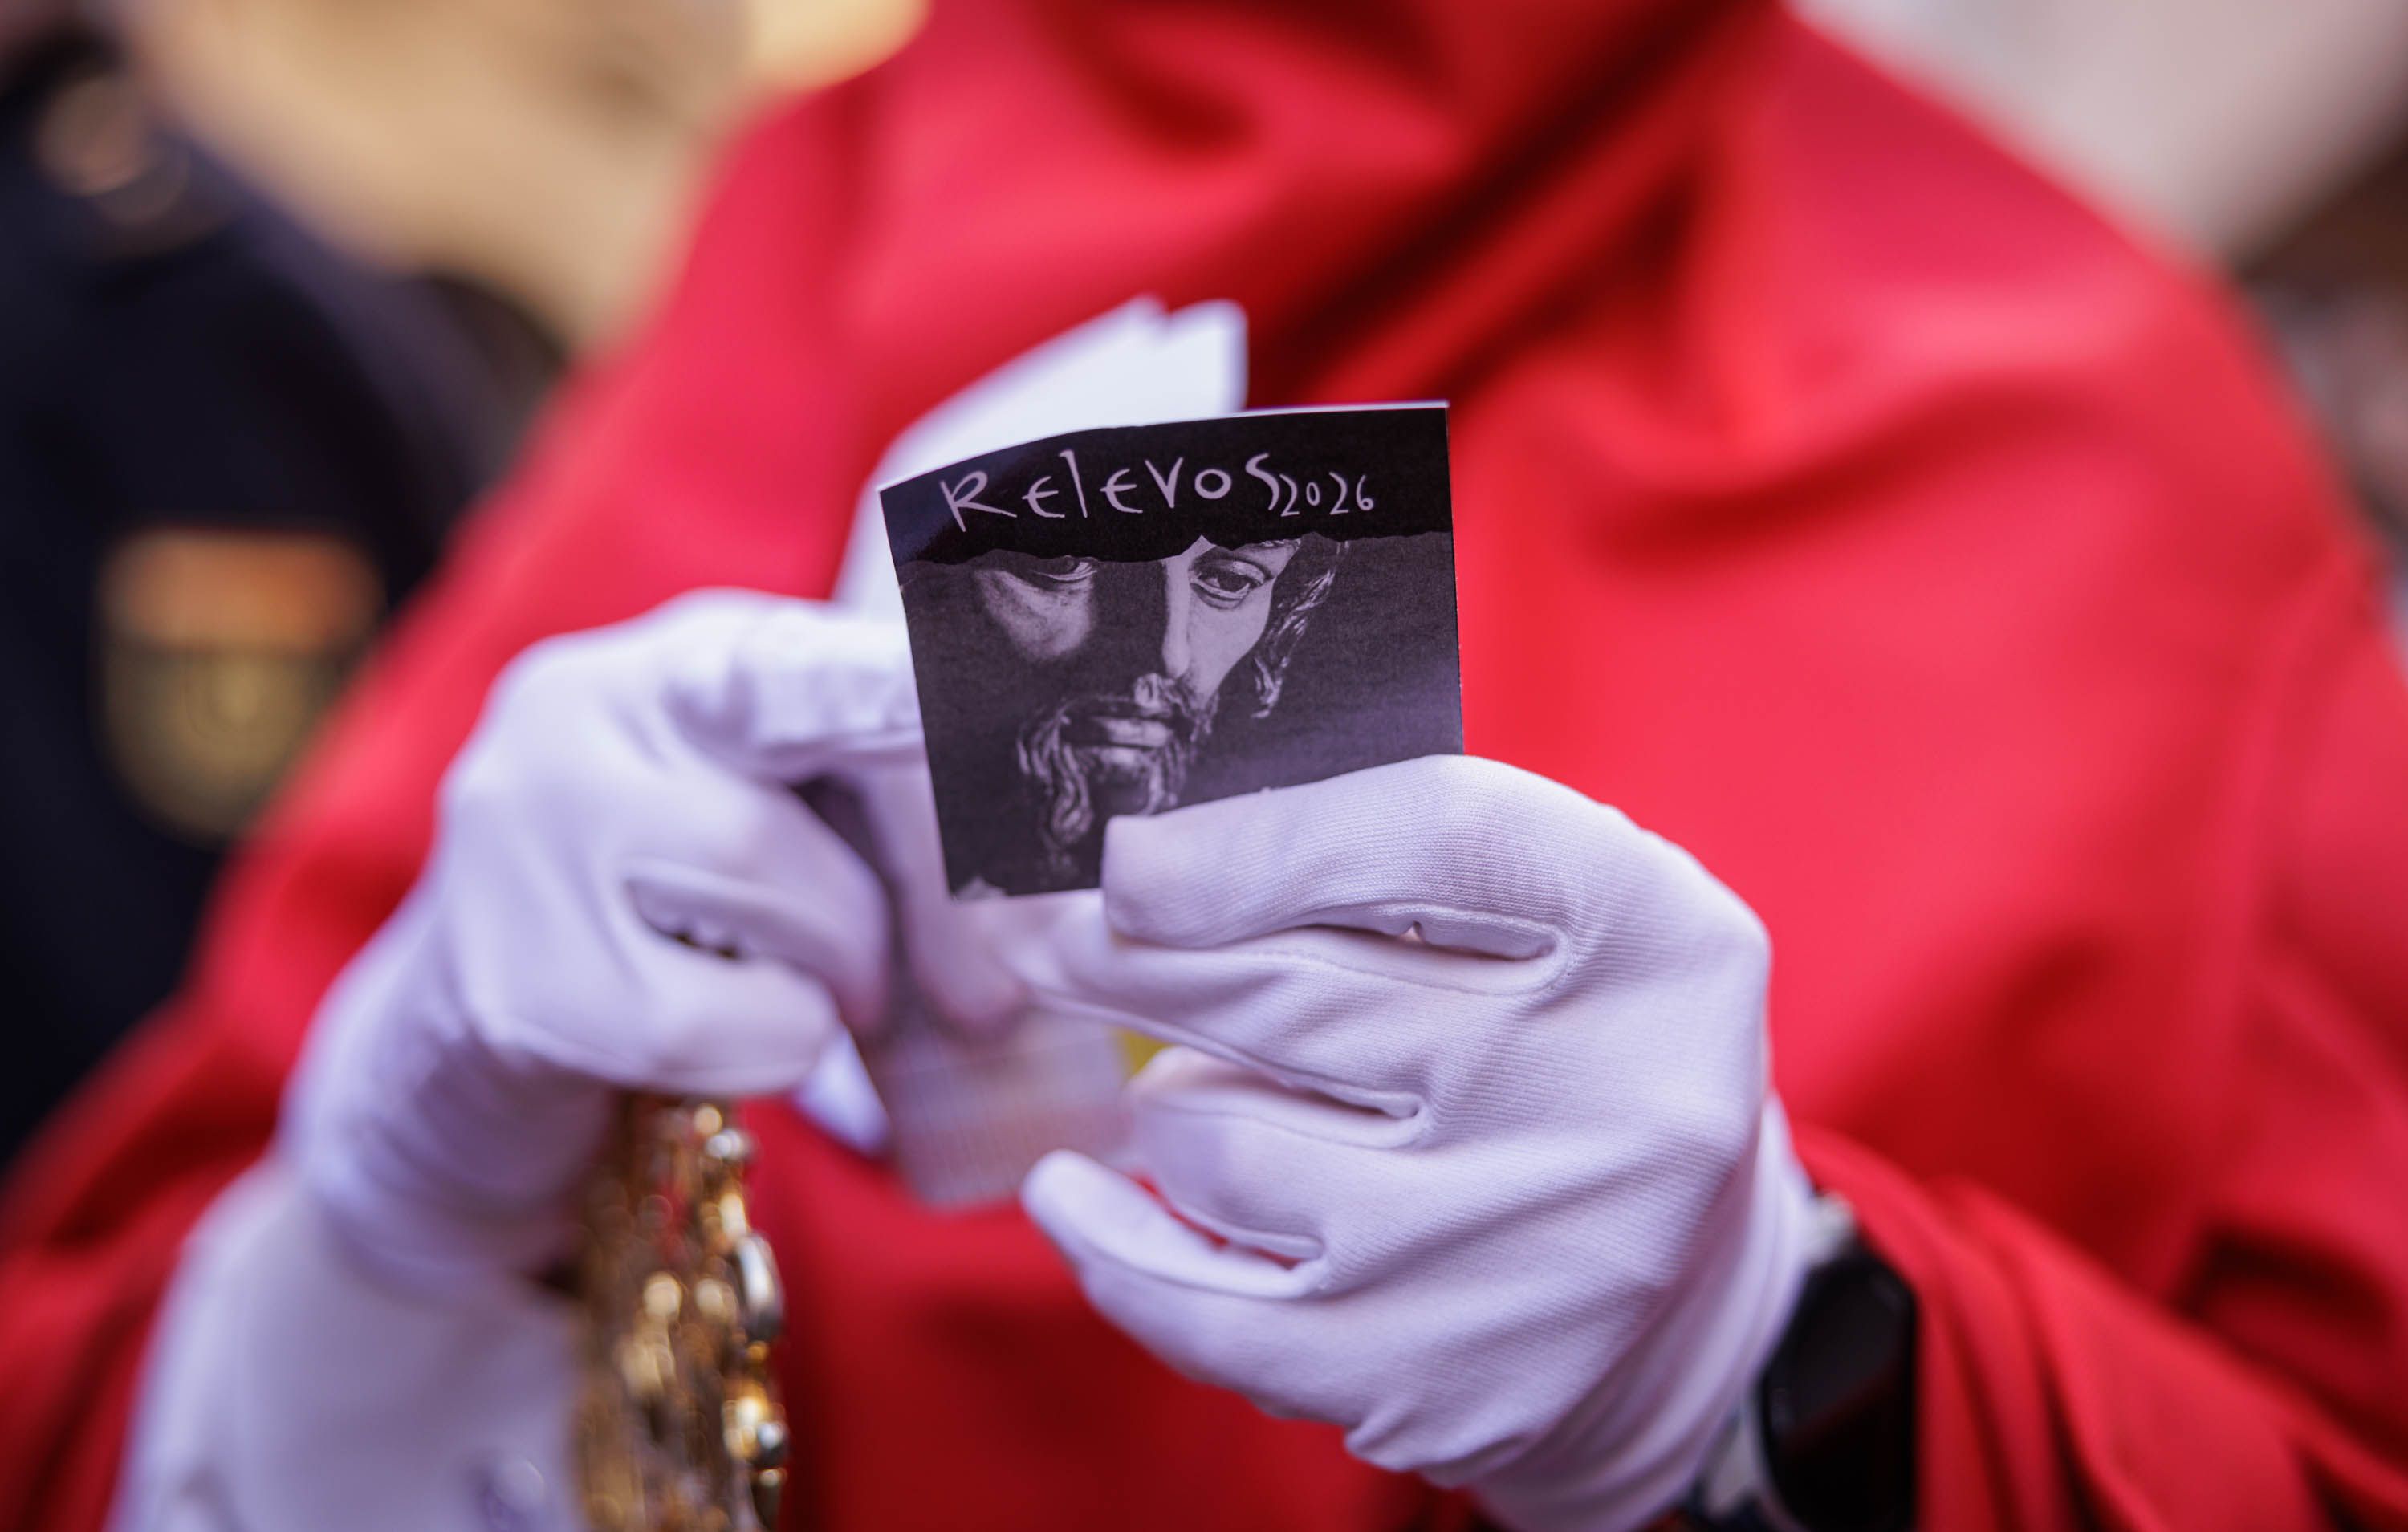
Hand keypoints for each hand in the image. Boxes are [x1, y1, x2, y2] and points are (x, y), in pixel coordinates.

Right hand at [283, 590, 1019, 1293]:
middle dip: (925, 881)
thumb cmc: (681, 934)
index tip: (988, 665)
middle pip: (823, 762)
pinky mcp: (516, 987)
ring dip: (846, 973)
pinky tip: (718, 1048)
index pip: (811, 652)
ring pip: (785, 890)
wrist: (459, 1057)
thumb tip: (1011, 981)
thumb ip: (902, 841)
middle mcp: (585, 709)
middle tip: (969, 992)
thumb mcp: (790, 835)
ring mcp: (529, 839)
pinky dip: (774, 1054)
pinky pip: (730, 1026)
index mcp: (679, 662)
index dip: (912, 664)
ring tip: (808, 996)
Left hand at [1012, 756, 1818, 1531]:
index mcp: (1644, 934)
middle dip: (1122, 959)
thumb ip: (1390, 851)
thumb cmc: (1569, 1042)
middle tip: (1042, 937)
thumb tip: (1151, 863)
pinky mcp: (1435, 1379)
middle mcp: (1599, 1093)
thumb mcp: (1553, 907)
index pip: (1430, 840)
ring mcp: (1514, 1253)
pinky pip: (1203, 1310)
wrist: (1677, 1286)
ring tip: (1178, 1090)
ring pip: (1220, 1149)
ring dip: (1163, 1104)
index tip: (1131, 859)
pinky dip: (1115, 1246)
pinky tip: (1075, 1200)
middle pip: (1291, 998)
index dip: (1252, 845)